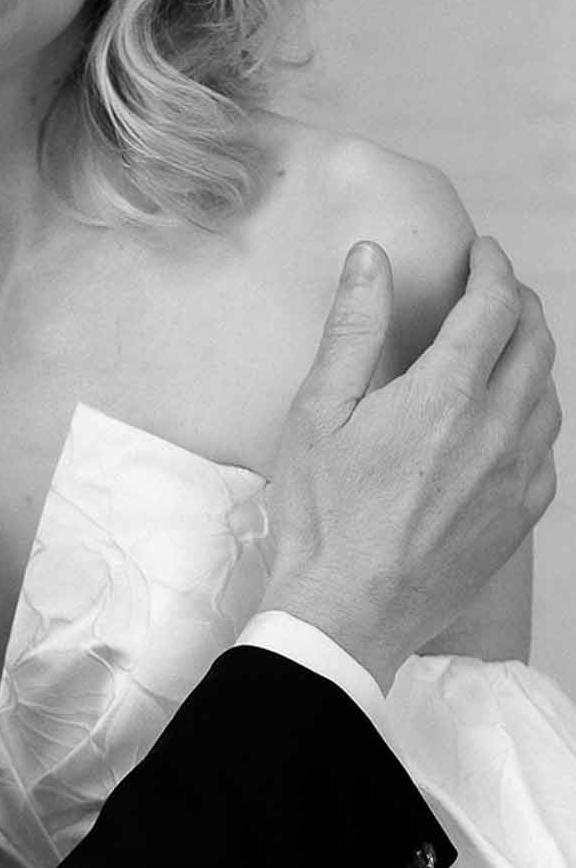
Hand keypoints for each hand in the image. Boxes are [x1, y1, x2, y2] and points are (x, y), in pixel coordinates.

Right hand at [263, 237, 558, 690]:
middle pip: (535, 343)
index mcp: (445, 395)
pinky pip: (545, 448)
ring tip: (503, 345)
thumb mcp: (318, 412)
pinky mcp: (520, 517)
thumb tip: (371, 257)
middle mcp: (496, 430)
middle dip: (519, 304)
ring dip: (532, 355)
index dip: (492, 268)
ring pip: (548, 394)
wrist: (348, 614)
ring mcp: (517, 477)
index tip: (480, 253)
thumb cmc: (321, 515)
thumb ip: (353, 328)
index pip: (494, 306)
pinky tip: (506, 417)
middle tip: (493, 290)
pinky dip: (534, 413)